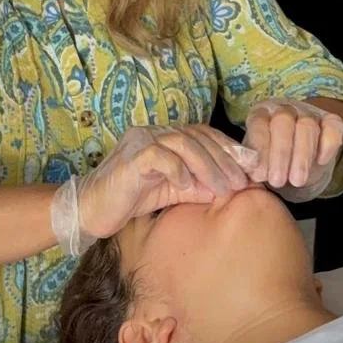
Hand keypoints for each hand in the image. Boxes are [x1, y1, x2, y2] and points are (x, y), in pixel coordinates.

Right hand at [51, 124, 261, 255]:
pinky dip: (177, 170)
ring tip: (223, 188)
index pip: (204, 134)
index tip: (251, 168)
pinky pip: (160, 157)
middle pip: (198, 136)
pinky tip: (188, 186)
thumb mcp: (173, 191)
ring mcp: (141, 142)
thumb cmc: (131, 200)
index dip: (229, 148)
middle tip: (242, 182)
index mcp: (165, 137)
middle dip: (224, 159)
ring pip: (183, 143)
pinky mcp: (130, 158)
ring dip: (208, 166)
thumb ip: (198, 186)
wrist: (91, 210)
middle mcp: (155, 133)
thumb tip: (231, 188)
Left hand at [242, 98, 342, 202]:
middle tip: (277, 181)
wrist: (298, 170)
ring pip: (307, 126)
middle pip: (283, 122)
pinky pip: (332, 127)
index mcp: (260, 114)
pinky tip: (321, 162)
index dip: (259, 150)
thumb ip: (253, 167)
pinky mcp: (331, 121)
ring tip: (297, 181)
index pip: (259, 125)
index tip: (260, 176)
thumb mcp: (258, 166)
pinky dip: (328, 144)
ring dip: (302, 156)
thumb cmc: (271, 167)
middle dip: (280, 154)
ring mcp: (309, 113)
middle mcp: (284, 108)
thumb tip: (250, 174)